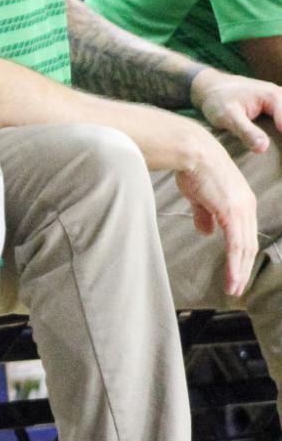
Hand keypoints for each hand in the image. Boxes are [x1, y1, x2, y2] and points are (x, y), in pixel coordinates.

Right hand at [175, 130, 258, 297]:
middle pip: (249, 245)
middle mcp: (247, 206)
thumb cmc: (193, 167)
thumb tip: (206, 232)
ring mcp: (241, 209)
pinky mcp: (232, 212)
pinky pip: (235, 245)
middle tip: (237, 287)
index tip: (236, 272)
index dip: (242, 255)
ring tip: (234, 288)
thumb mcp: (200, 195)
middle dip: (243, 268)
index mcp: (242, 201)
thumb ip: (205, 214)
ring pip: (245, 249)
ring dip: (239, 271)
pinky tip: (231, 278)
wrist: (192, 151)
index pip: (246, 234)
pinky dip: (234, 265)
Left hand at [192, 70, 281, 157]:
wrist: (211, 87)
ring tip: (281, 160)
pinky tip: (279, 148)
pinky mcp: (278, 109)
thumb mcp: (227, 116)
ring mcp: (281, 101)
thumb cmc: (217, 100)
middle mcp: (281, 96)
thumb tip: (263, 148)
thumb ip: (246, 131)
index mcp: (272, 96)